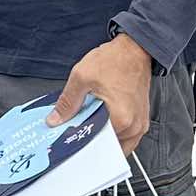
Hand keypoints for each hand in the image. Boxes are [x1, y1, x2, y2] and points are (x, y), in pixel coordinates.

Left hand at [50, 32, 152, 153]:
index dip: (78, 141)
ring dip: (101, 135)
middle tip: (76, 128)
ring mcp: (139, 125)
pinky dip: (110, 131)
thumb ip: (67, 102)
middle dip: (89, 140)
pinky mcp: (140, 120)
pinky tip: (100, 118)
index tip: (67, 138)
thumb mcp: (81, 77)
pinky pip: (124, 136)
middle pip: (105, 146)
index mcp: (120, 119)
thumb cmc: (114, 60)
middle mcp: (133, 126)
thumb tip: (55, 120)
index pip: (94, 143)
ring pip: (115, 143)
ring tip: (89, 120)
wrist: (134, 49)